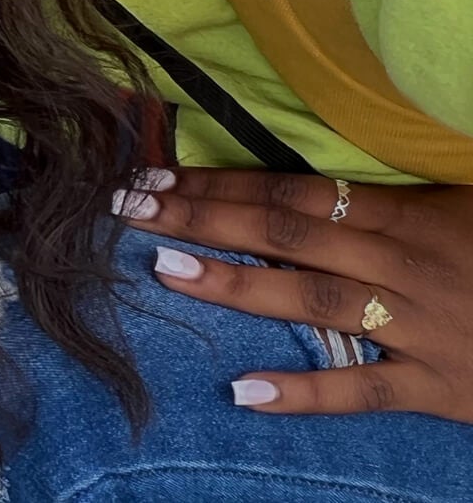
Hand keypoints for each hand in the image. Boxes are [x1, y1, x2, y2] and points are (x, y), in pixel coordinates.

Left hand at [118, 168, 472, 420]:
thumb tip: (291, 184)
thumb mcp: (455, 204)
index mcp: (405, 215)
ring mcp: (420, 326)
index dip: (219, 182)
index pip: (291, 192)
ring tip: (166, 269)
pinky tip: (243, 392)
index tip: (153, 174)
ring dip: (235, 287)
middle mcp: (404, 265)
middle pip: (285, 236)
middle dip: (201, 218)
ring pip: (313, 302)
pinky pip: (363, 390)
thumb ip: (380, 198)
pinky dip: (304, 393)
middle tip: (127, 207)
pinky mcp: (439, 386)